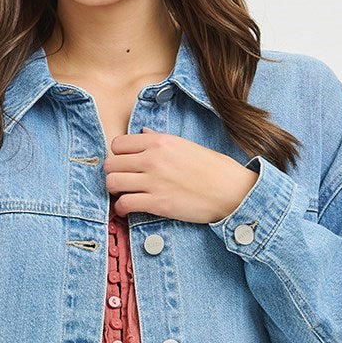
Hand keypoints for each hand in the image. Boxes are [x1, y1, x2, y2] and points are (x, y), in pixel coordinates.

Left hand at [103, 128, 258, 223]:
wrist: (231, 190)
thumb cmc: (212, 168)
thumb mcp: (185, 145)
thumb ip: (159, 139)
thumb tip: (143, 132)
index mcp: (159, 141)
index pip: (118, 144)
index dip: (118, 156)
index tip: (125, 164)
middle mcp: (153, 159)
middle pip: (111, 164)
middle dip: (113, 174)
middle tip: (122, 181)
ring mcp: (153, 181)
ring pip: (112, 183)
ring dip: (115, 191)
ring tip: (124, 195)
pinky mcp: (157, 203)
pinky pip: (124, 204)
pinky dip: (121, 209)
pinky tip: (128, 209)